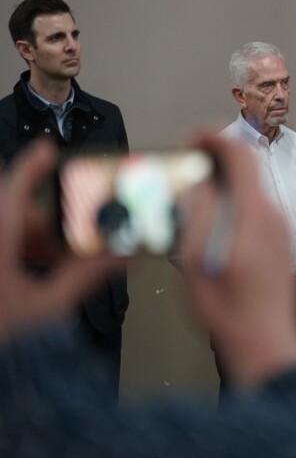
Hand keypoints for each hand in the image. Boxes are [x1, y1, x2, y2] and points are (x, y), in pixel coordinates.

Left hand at [0, 140, 124, 338]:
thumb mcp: (45, 307)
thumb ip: (83, 277)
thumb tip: (122, 256)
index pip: (14, 191)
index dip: (32, 166)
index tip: (49, 150)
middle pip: (16, 212)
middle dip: (48, 217)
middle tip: (77, 230)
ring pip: (10, 229)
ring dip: (37, 238)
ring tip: (62, 257)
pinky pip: (6, 243)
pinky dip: (23, 249)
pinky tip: (41, 268)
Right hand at [178, 133, 295, 387]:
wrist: (268, 342)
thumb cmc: (229, 311)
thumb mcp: (197, 262)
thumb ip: (197, 215)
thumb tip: (198, 182)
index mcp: (254, 215)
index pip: (241, 156)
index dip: (214, 138)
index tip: (191, 138)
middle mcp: (275, 215)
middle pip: (249, 167)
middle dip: (216, 157)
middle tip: (187, 165)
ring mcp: (283, 228)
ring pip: (253, 187)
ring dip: (225, 180)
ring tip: (194, 194)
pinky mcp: (284, 240)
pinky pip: (258, 205)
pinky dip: (236, 199)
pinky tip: (214, 220)